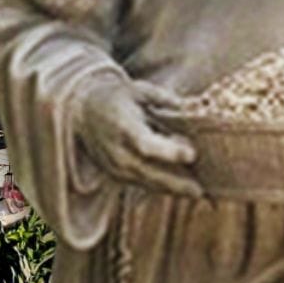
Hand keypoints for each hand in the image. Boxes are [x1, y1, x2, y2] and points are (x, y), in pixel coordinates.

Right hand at [74, 77, 201, 196]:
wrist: (83, 112)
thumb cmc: (117, 98)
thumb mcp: (139, 90)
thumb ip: (164, 99)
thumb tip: (190, 107)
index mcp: (123, 126)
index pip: (146, 144)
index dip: (169, 152)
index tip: (192, 154)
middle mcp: (117, 150)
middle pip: (147, 172)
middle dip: (175, 183)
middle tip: (200, 189)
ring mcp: (114, 166)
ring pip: (145, 183)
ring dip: (171, 190)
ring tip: (196, 192)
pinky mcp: (115, 175)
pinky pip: (140, 184)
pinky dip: (161, 188)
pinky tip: (181, 189)